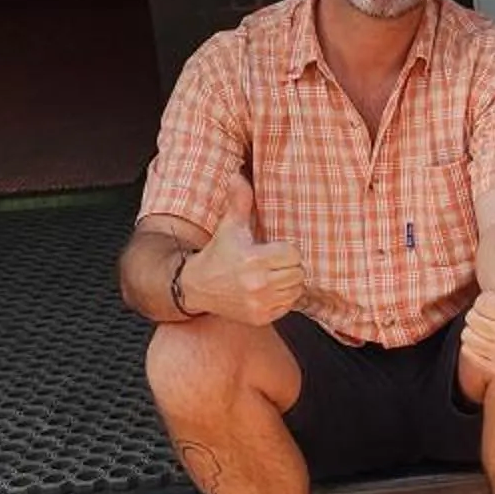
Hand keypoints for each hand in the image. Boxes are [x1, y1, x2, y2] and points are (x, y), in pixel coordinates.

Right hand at [181, 175, 304, 324]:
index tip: (274, 249)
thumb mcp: (229, 226)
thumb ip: (239, 202)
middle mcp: (257, 284)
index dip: (287, 250)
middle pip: (298, 273)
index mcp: (252, 259)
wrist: (197, 287)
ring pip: (295, 290)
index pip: (293, 254)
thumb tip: (238, 175)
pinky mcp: (261, 318)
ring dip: (288, 283)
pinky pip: (287, 306)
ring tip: (271, 276)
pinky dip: (282, 299)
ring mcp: (259, 303)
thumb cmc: (218, 254)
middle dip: (289, 266)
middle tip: (274, 263)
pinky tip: (267, 291)